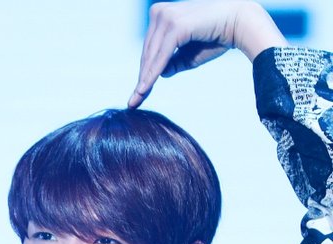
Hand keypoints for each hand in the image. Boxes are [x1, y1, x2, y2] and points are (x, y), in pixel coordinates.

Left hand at [128, 0, 287, 107]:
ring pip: (151, 57)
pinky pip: (161, 56)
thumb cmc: (217, 37)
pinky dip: (152, 74)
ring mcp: (166, 17)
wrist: (239, 22)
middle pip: (147, 54)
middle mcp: (160, 13)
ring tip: (136, 101)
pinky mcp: (175, 26)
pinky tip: (144, 90)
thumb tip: (160, 73)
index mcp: (162, 16)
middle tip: (133, 103)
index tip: (136, 95)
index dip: (144, 73)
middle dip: (142, 79)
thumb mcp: (189, 55)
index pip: (149, 50)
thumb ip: (173, 62)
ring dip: (144, 80)